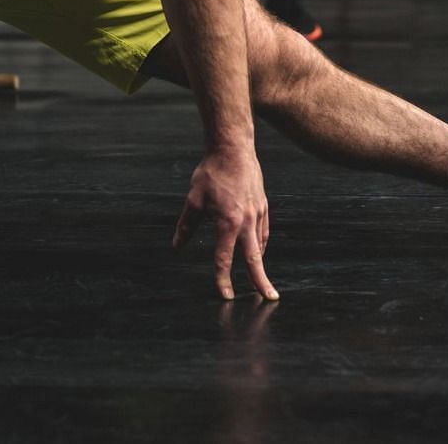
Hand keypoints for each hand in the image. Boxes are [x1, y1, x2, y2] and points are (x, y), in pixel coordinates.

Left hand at [173, 146, 277, 300]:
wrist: (234, 149)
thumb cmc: (212, 172)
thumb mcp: (194, 200)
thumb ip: (187, 226)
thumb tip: (178, 245)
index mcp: (228, 223)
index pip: (224, 258)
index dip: (223, 280)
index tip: (225, 295)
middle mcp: (246, 222)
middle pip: (255, 259)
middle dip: (261, 281)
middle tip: (269, 298)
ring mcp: (257, 214)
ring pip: (260, 245)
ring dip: (260, 264)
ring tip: (260, 280)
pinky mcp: (262, 206)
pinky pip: (264, 232)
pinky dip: (262, 244)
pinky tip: (259, 251)